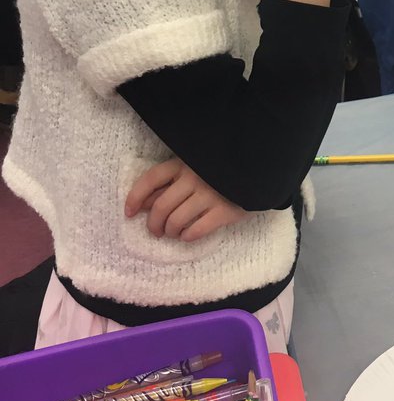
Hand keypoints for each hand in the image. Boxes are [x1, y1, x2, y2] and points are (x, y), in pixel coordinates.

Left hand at [125, 159, 247, 241]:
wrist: (257, 171)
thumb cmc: (216, 172)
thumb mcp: (190, 170)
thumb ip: (168, 184)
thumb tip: (143, 203)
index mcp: (182, 164)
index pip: (150, 179)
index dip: (135, 197)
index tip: (129, 213)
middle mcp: (193, 178)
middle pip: (161, 207)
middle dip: (154, 224)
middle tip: (156, 232)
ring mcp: (210, 195)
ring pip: (176, 221)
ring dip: (171, 232)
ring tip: (174, 233)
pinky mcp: (225, 211)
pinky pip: (197, 231)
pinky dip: (188, 236)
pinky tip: (188, 235)